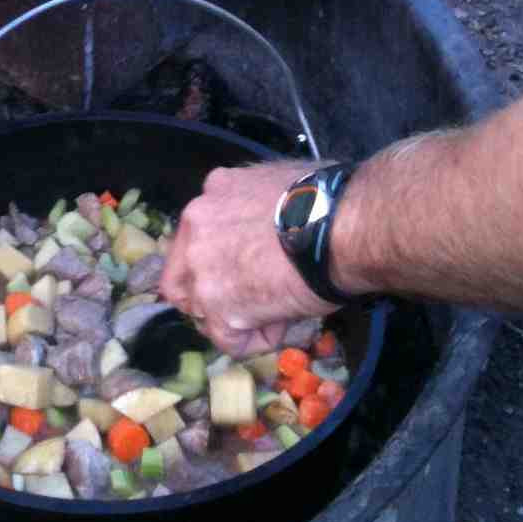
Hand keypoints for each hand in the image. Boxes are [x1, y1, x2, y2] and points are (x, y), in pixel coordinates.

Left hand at [159, 160, 337, 355]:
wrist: (339, 229)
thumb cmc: (328, 200)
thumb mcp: (280, 180)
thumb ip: (257, 201)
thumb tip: (272, 214)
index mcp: (213, 192)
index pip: (199, 233)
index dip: (222, 256)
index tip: (250, 264)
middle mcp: (195, 227)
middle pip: (183, 274)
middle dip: (210, 293)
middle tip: (246, 299)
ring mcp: (200, 269)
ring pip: (202, 310)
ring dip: (235, 317)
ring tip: (276, 310)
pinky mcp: (216, 308)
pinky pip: (229, 341)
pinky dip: (257, 340)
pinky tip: (283, 323)